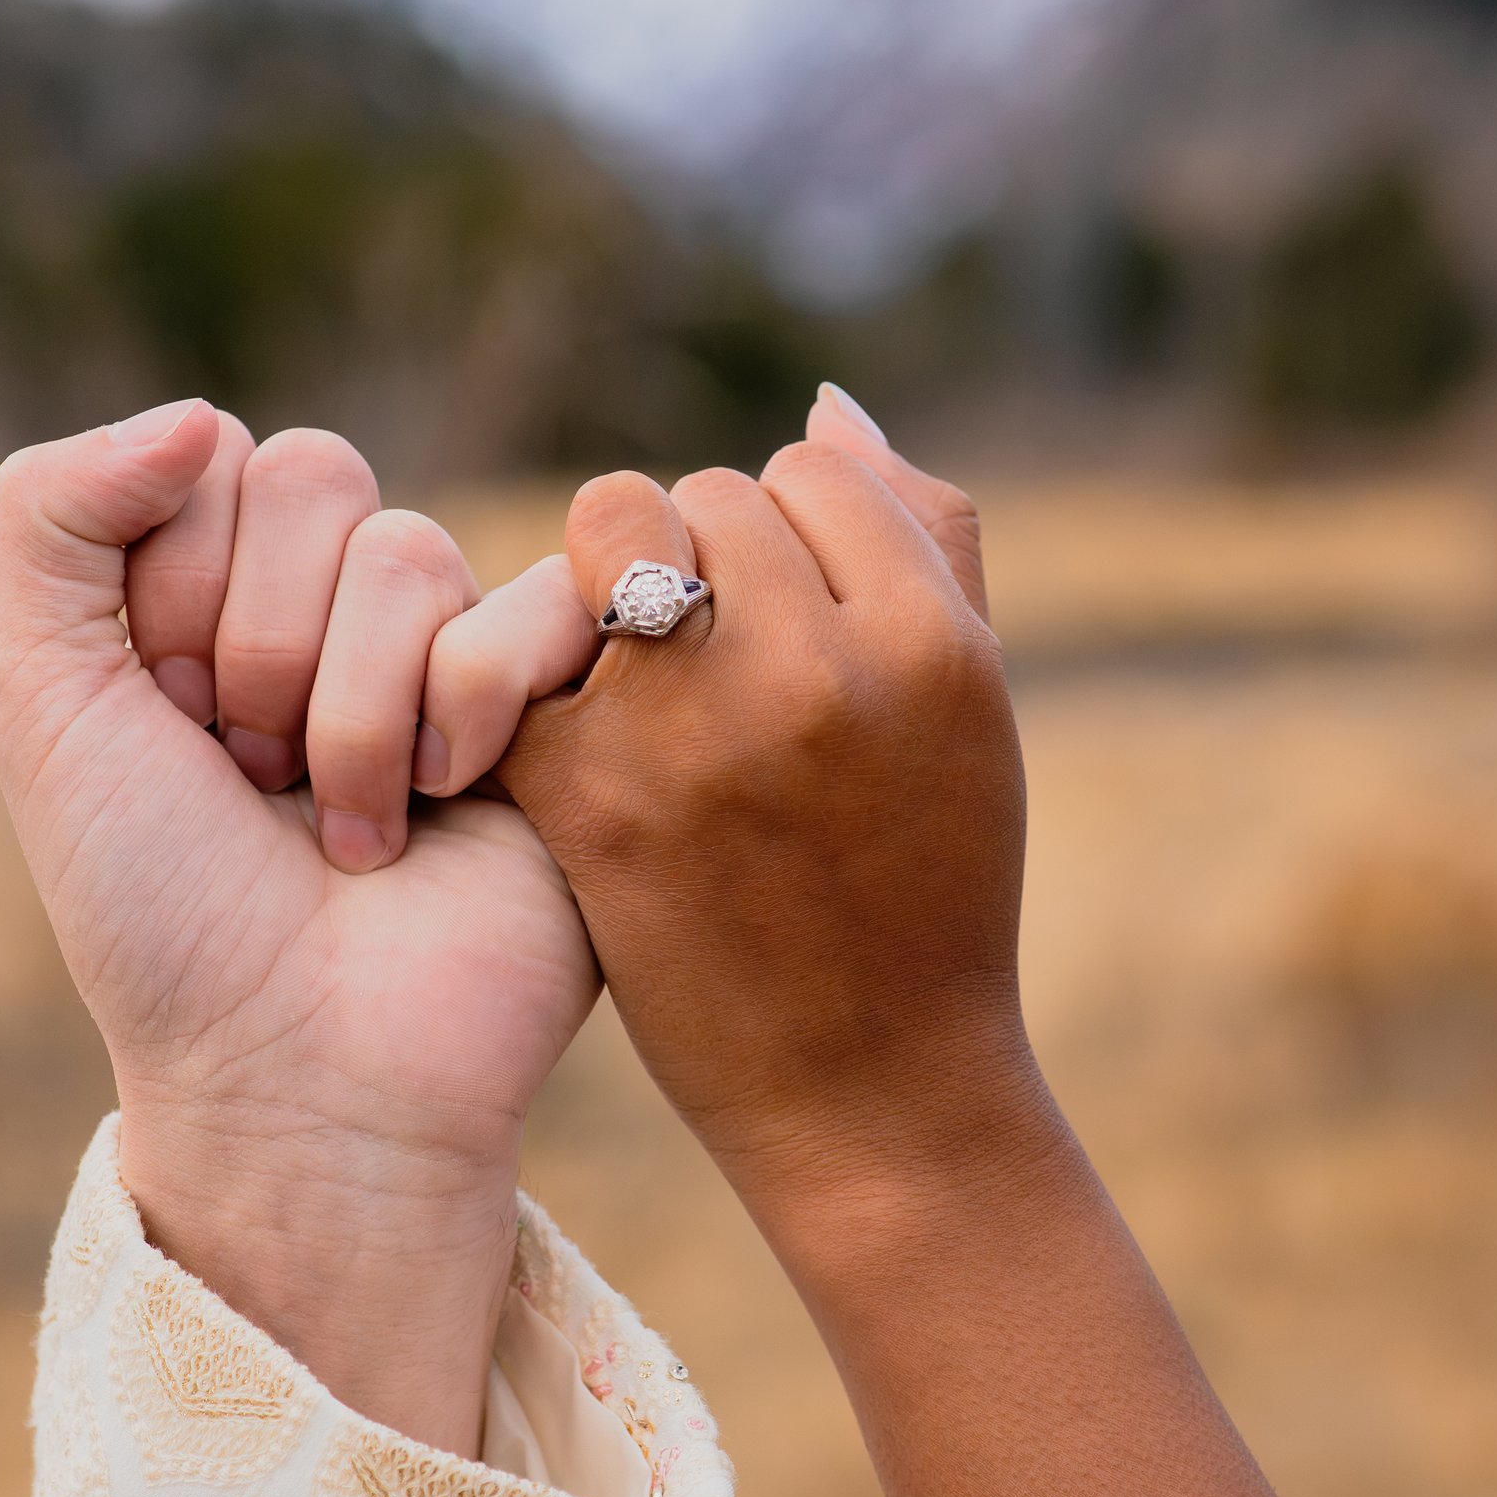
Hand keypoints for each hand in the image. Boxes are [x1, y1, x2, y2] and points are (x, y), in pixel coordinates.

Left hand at [0, 401, 597, 1453]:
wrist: (295, 1071)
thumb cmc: (160, 909)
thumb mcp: (41, 699)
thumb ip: (53, 515)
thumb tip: (195, 410)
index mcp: (213, 592)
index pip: (209, 456)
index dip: (175, 591)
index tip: (166, 723)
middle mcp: (336, 609)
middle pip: (314, 476)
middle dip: (258, 648)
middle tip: (252, 779)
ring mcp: (453, 652)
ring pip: (409, 551)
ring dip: (349, 714)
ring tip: (344, 829)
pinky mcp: (564, 705)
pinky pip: (539, 602)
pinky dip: (468, 711)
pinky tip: (450, 808)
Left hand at [493, 388, 1050, 1251]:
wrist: (869, 1090)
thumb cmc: (930, 893)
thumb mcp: (974, 714)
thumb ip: (926, 546)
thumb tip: (828, 405)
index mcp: (930, 643)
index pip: (814, 472)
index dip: (789, 536)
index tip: (783, 618)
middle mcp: (817, 669)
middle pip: (704, 495)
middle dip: (695, 561)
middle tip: (699, 659)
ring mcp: (697, 730)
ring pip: (608, 536)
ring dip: (608, 591)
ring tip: (637, 682)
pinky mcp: (593, 795)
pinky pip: (522, 645)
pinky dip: (528, 680)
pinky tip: (561, 743)